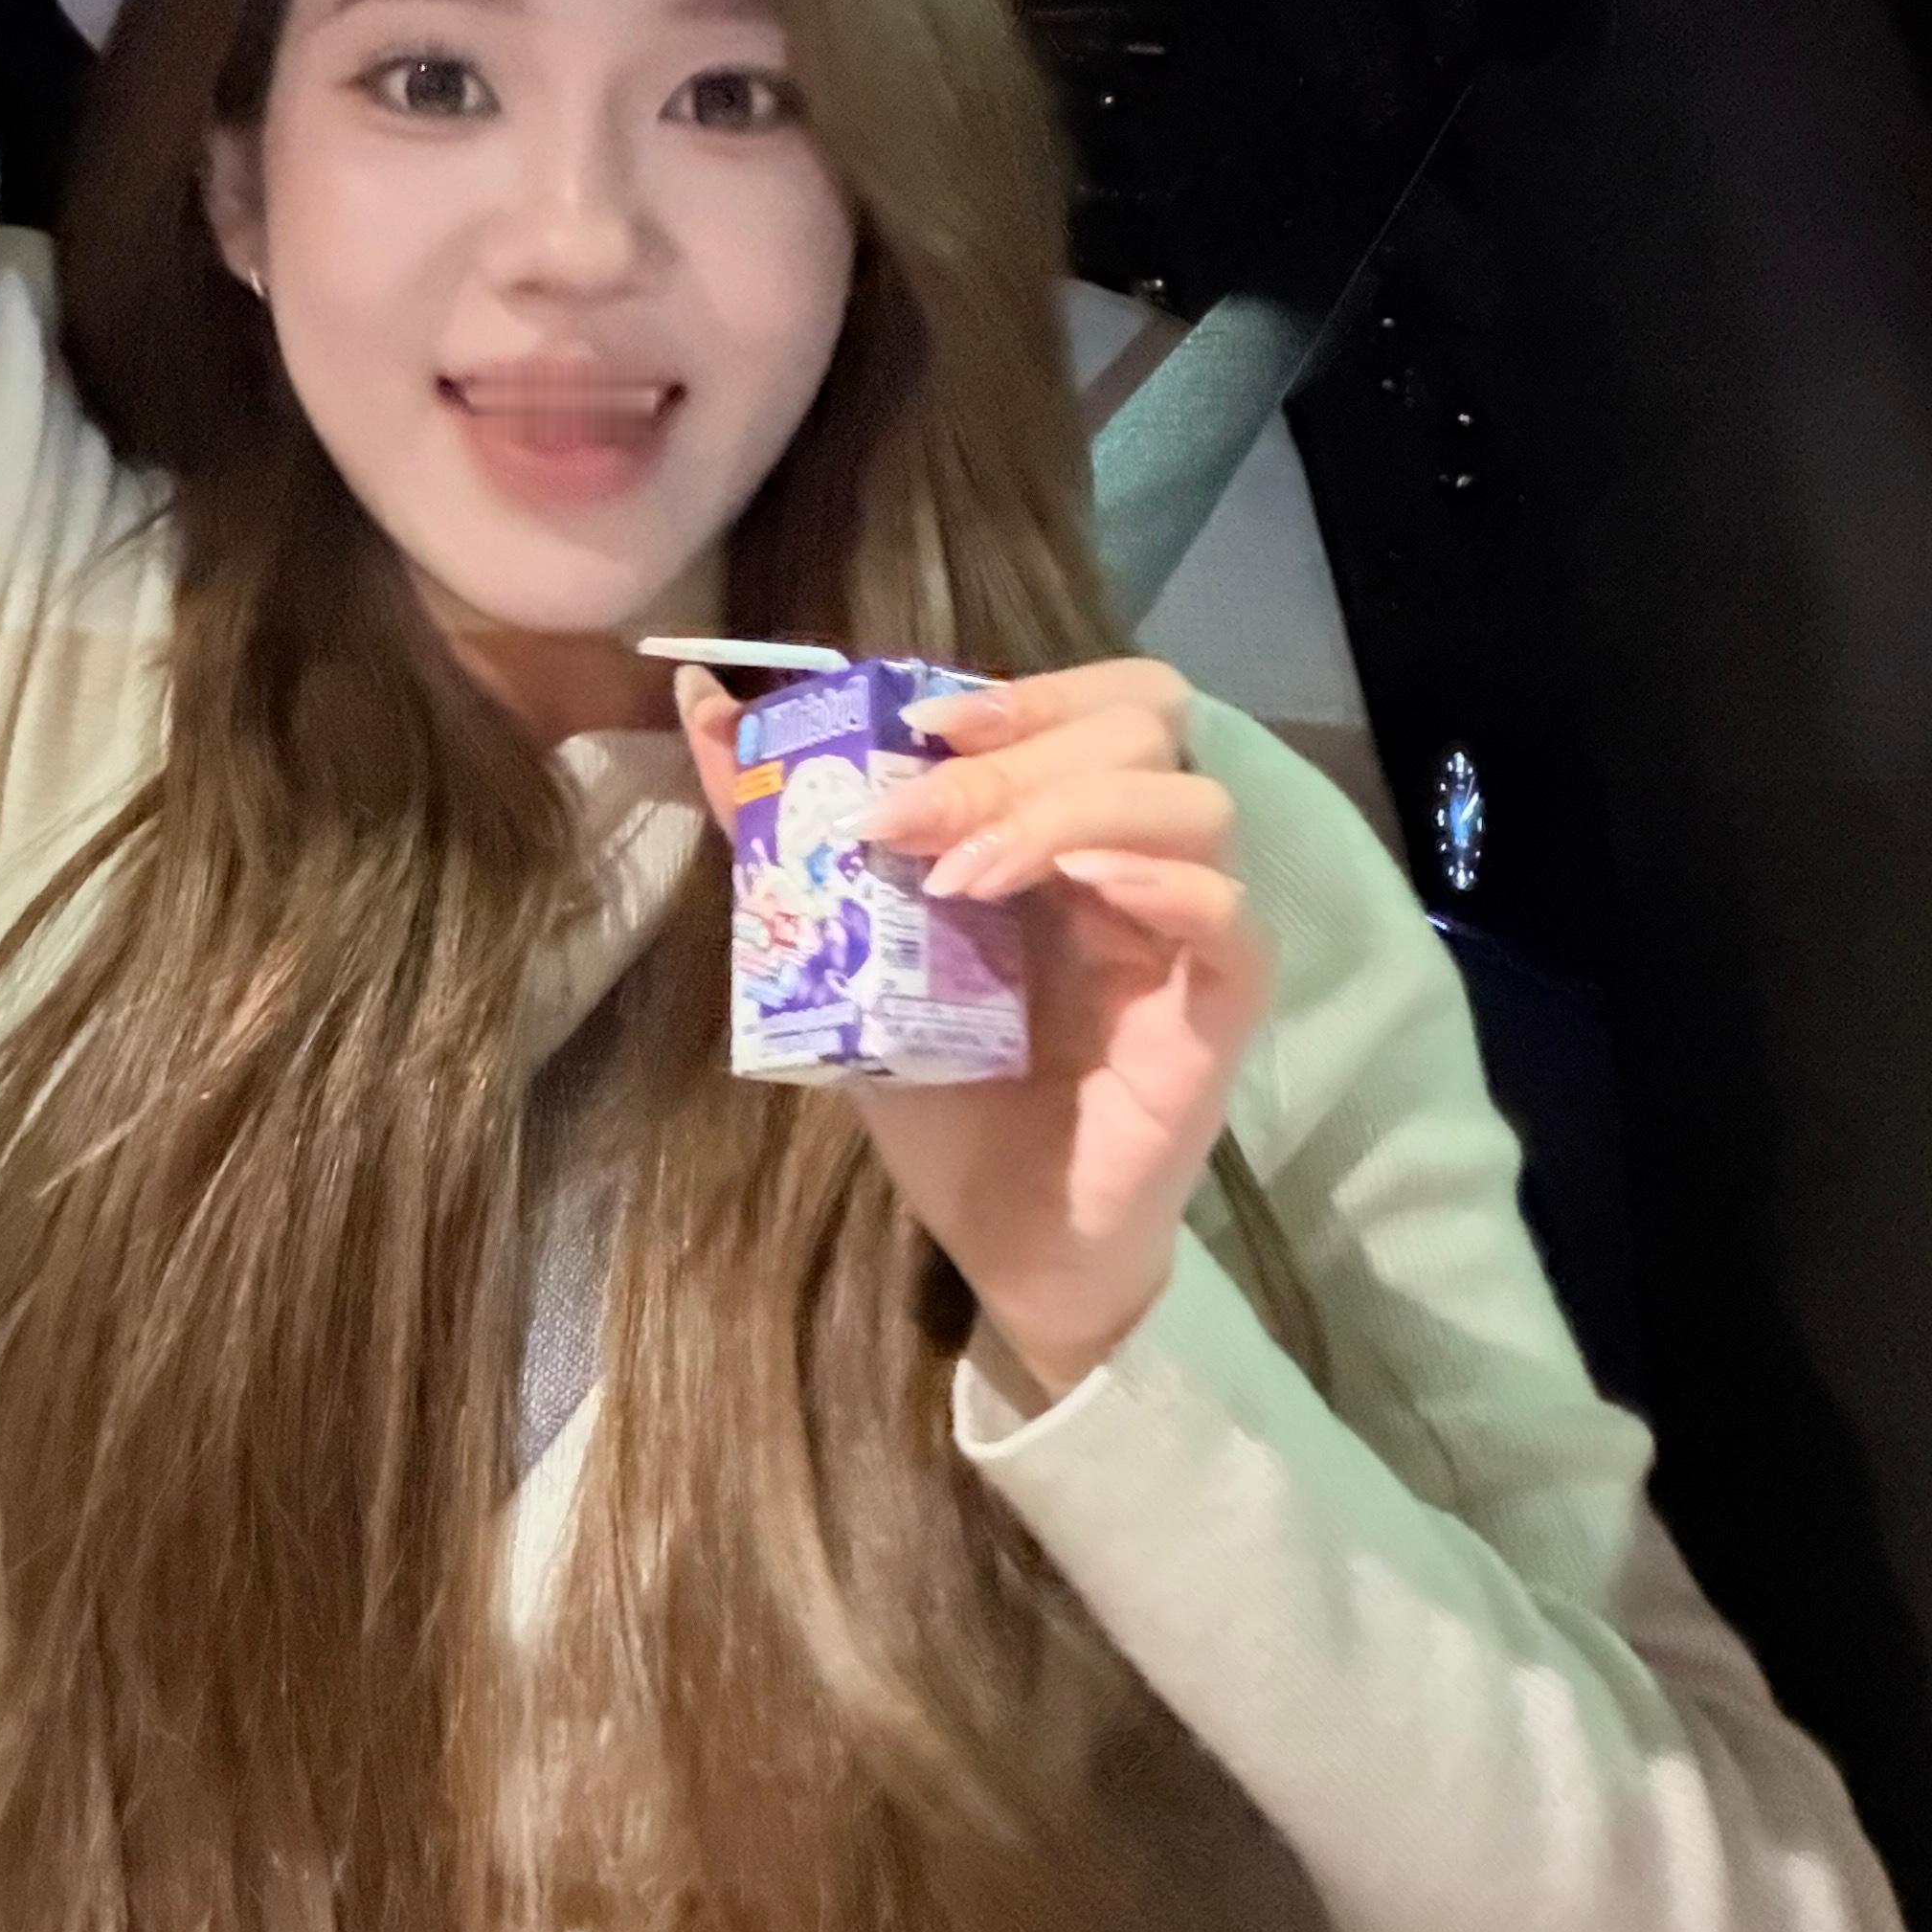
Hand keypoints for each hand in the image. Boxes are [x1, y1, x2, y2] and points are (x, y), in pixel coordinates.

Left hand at [676, 656, 1268, 1398]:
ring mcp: (1182, 938)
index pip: (1096, 699)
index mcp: (1062, 830)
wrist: (999, 1239)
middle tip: (911, 822)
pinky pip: (1231, 923)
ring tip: (964, 880)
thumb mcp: (840, 950)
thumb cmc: (941, 1097)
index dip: (1021, 691)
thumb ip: (778, 831)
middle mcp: (1135, 865)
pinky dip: (1166, 885)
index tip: (918, 728)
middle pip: (1141, 728)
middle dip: (1013, 757)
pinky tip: (1087, 891)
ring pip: (1193, 804)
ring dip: (1068, 813)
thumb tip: (700, 704)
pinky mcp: (1214, 1019)